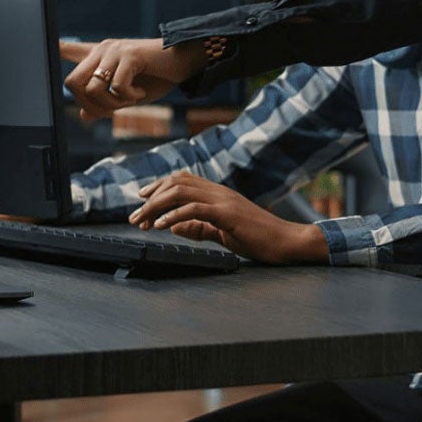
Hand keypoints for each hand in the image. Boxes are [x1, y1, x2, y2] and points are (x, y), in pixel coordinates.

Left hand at [61, 39, 203, 120]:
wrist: (184, 63)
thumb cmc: (156, 77)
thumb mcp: (127, 95)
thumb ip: (105, 102)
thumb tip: (84, 115)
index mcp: (99, 56)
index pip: (69, 50)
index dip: (56, 50)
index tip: (49, 45)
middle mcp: (102, 50)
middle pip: (72, 83)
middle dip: (90, 105)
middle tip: (112, 108)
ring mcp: (114, 50)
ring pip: (92, 89)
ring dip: (112, 104)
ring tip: (130, 100)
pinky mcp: (129, 55)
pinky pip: (116, 87)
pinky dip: (128, 97)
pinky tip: (139, 92)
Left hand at [128, 173, 327, 263]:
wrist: (286, 242)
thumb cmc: (258, 239)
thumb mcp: (222, 232)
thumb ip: (198, 227)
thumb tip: (173, 226)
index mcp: (218, 194)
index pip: (183, 179)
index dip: (159, 186)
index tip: (141, 200)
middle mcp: (219, 191)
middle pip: (177, 182)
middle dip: (151, 197)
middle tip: (135, 216)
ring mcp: (224, 200)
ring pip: (181, 191)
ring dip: (156, 205)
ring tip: (142, 221)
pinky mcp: (228, 213)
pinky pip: (195, 209)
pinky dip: (174, 215)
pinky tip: (161, 226)